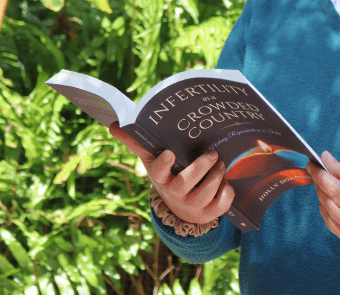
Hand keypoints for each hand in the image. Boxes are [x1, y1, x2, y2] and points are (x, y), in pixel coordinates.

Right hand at [108, 122, 234, 224]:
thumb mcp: (153, 161)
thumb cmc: (168, 176)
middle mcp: (175, 195)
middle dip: (200, 167)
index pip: (158, 173)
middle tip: (212, 153)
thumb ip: (137, 143)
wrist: (181, 209)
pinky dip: (227, 192)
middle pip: (185, 183)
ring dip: (217, 176)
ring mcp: (192, 206)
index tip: (170, 152)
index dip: (163, 164)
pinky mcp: (209, 214)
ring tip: (220, 163)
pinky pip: (221, 205)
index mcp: (161, 180)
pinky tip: (226, 182)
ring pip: (206, 193)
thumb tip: (113, 125)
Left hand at [307, 151, 339, 252]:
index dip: (319, 175)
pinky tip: (332, 202)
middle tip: (319, 173)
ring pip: (327, 215)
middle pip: (327, 202)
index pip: (333, 189)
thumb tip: (325, 159)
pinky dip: (329, 213)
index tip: (311, 164)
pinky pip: (333, 227)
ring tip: (328, 187)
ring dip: (323, 199)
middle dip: (321, 185)